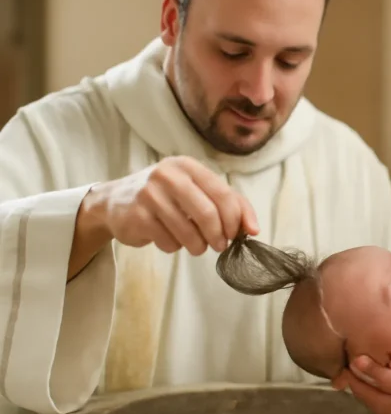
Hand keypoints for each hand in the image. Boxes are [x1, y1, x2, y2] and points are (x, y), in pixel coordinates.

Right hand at [87, 156, 258, 254]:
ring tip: (197, 246)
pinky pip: (169, 242)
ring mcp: (149, 195)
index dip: (235, 219)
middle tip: (219, 245)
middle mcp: (168, 175)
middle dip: (219, 236)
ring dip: (198, 246)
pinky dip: (175, 247)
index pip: (223, 194)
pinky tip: (169, 239)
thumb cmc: (167, 197)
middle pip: (208, 214)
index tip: (236, 234)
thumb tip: (253, 230)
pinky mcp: (137, 216)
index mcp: (188, 166)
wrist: (114, 202)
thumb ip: (231, 205)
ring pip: (189, 233)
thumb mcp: (198, 191)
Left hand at [332, 355, 390, 413]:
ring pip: (376, 398)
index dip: (350, 372)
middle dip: (363, 376)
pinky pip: (386, 403)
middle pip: (365, 393)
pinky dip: (385, 391)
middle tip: (366, 359)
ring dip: (375, 383)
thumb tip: (358, 361)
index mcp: (379, 404)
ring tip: (381, 368)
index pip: (356, 386)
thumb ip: (382, 375)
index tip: (349, 357)